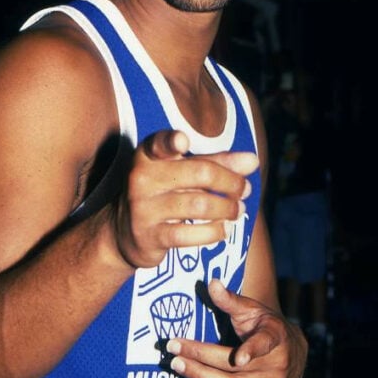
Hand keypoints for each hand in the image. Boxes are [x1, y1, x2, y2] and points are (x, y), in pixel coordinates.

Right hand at [113, 130, 257, 268]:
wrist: (124, 232)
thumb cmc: (162, 193)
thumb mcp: (182, 172)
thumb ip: (217, 163)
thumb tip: (253, 161)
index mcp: (148, 155)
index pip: (158, 144)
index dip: (171, 141)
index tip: (183, 141)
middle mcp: (141, 178)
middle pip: (199, 173)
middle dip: (230, 182)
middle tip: (244, 189)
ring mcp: (143, 208)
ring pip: (199, 205)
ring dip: (227, 208)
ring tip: (237, 210)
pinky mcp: (150, 236)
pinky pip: (191, 234)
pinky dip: (214, 231)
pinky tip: (223, 229)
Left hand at [165, 279, 307, 377]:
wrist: (293, 352)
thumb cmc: (266, 325)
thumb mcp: (252, 309)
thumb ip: (231, 299)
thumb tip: (212, 283)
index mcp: (275, 336)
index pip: (264, 344)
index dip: (252, 351)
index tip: (239, 358)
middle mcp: (276, 365)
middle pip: (235, 368)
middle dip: (201, 358)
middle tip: (174, 350)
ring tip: (179, 367)